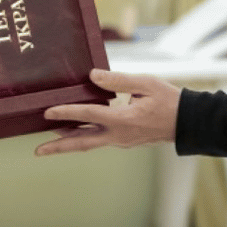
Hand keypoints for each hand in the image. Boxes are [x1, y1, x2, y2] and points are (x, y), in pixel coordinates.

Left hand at [34, 69, 180, 155]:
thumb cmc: (170, 100)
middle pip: (82, 143)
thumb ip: (118, 80)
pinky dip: (84, 137)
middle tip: (37, 151)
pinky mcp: (125, 140)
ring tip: (49, 140)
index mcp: (124, 120)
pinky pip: (99, 140)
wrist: (189, 122)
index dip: (66, 112)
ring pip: (90, 143)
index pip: (88, 115)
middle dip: (58, 147)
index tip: (48, 112)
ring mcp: (122, 141)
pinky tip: (76, 131)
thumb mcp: (146, 83)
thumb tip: (92, 76)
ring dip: (69, 142)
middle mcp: (119, 135)